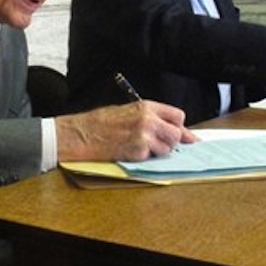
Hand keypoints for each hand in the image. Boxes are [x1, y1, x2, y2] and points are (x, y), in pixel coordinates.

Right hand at [54, 100, 196, 162]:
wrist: (82, 134)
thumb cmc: (100, 122)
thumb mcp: (127, 111)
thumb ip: (151, 117)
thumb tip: (174, 130)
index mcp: (145, 107)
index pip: (178, 116)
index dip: (179, 127)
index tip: (183, 135)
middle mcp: (148, 120)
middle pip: (177, 134)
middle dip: (171, 141)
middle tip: (159, 143)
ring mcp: (144, 137)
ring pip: (167, 149)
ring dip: (158, 151)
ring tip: (140, 146)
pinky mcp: (138, 152)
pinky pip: (152, 158)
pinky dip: (145, 158)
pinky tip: (131, 151)